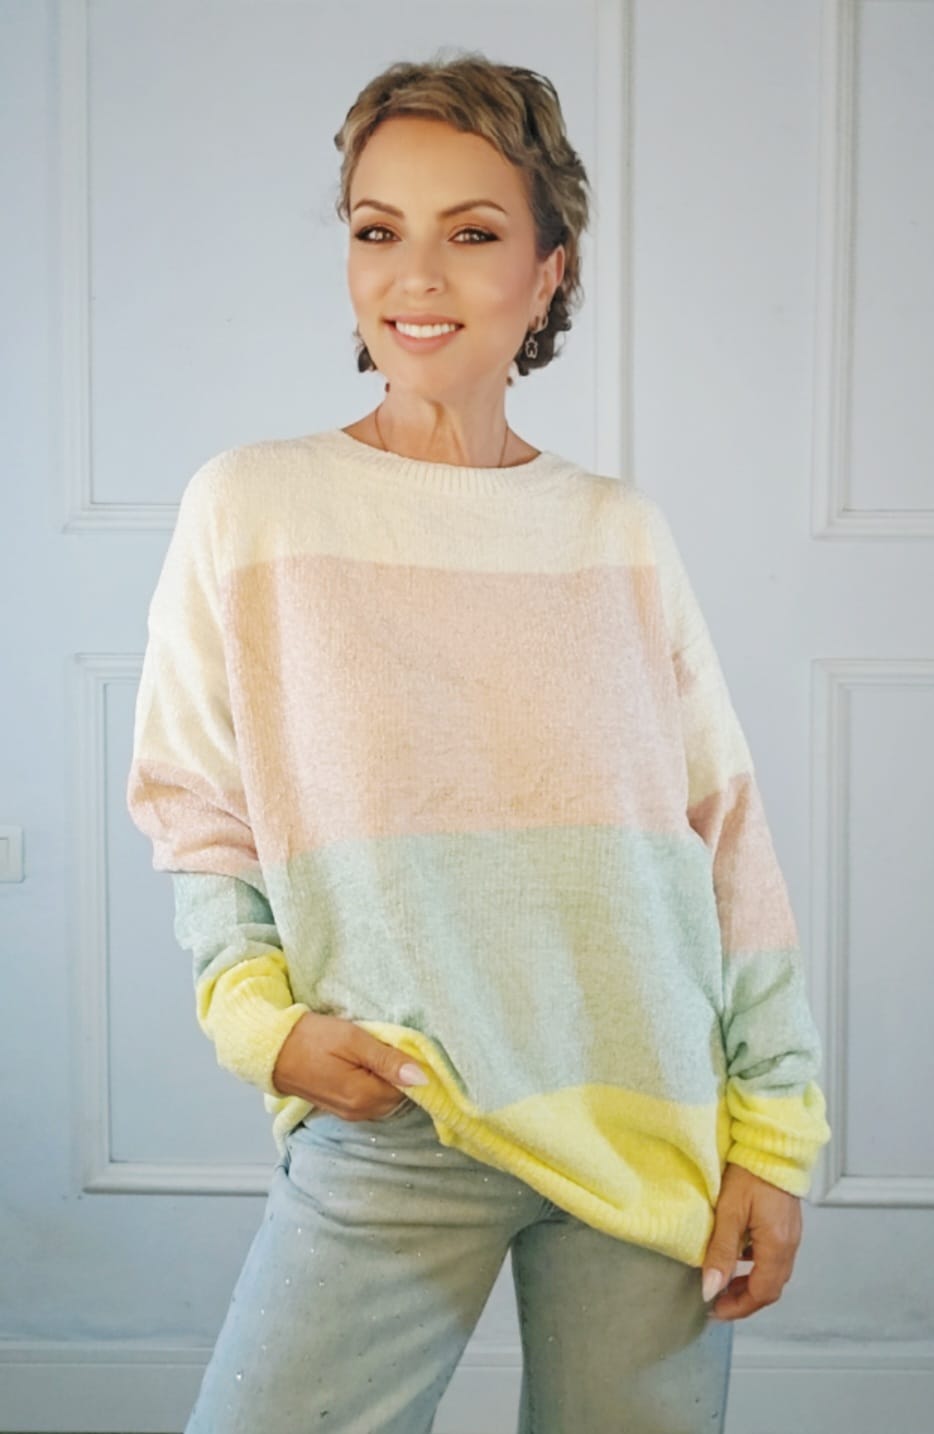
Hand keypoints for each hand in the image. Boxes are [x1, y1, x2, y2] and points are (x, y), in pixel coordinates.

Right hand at [271, 1011, 428, 1119]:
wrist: (272, 1050)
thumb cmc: (313, 1039)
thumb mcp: (353, 1040)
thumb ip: (388, 1059)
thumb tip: (422, 1077)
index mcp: (365, 1097)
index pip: (409, 1088)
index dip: (408, 1065)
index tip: (398, 1044)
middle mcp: (360, 1113)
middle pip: (397, 1096)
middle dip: (397, 1073)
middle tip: (381, 1045)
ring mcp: (349, 1114)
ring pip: (384, 1098)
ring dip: (384, 1078)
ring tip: (368, 1053)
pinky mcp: (341, 1109)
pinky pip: (369, 1099)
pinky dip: (372, 1083)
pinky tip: (360, 1065)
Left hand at [702, 1163, 801, 1321]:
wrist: (771, 1144)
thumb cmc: (749, 1173)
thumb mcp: (729, 1212)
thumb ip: (721, 1253)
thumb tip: (710, 1290)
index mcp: (777, 1245)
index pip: (762, 1292)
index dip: (739, 1307)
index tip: (715, 1311)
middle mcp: (790, 1245)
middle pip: (771, 1288)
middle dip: (744, 1300)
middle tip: (717, 1303)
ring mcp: (791, 1235)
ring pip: (773, 1273)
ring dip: (750, 1284)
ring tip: (724, 1284)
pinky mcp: (786, 1225)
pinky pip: (774, 1257)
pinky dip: (756, 1267)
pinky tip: (738, 1258)